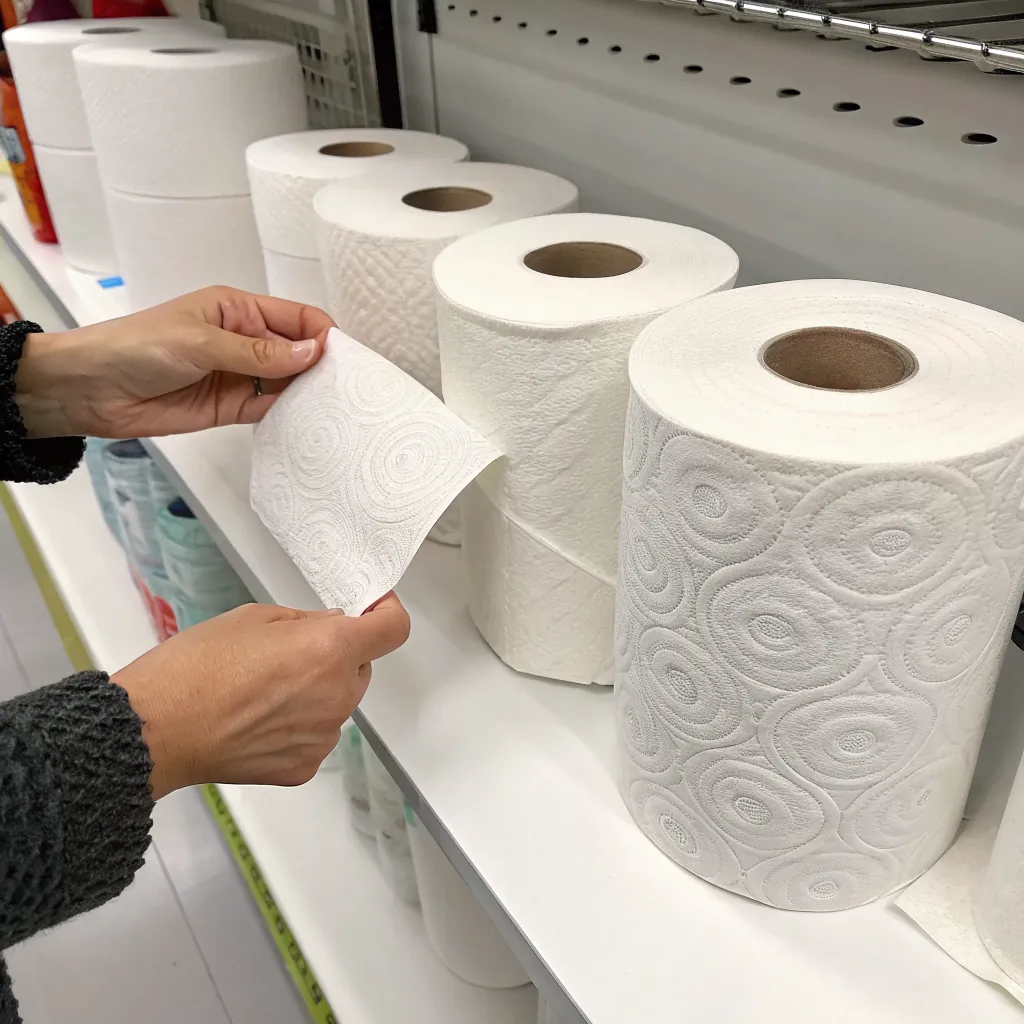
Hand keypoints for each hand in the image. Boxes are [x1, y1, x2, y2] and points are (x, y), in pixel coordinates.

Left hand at [14, 286, 335, 438]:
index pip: (296, 317)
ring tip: (332, 407)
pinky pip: (270, 408)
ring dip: (307, 393)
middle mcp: (245, 340)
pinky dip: (288, 414)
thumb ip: (258, 352)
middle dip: (321, 366)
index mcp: (239, 310)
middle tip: (344, 388)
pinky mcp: (231, 408)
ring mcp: (240, 375)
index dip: (320, 334)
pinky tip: (305, 420)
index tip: (340, 357)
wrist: (91, 389)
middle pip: (298, 351)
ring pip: (288, 382)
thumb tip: (312, 352)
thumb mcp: (201, 342)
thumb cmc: (137, 347)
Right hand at [112, 595, 409, 797]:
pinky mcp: (303, 767)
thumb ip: (306, 621)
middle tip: (289, 652)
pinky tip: (257, 721)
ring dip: (318, 692)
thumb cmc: (196, 667)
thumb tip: (334, 625)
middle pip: (361, 668)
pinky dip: (299, 726)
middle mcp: (338, 696)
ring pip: (338, 703)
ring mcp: (323, 737)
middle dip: (338, 656)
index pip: (393, 629)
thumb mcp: (253, 618)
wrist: (155, 730)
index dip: (386, 614)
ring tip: (263, 691)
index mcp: (330, 650)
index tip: (372, 610)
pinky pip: (316, 736)